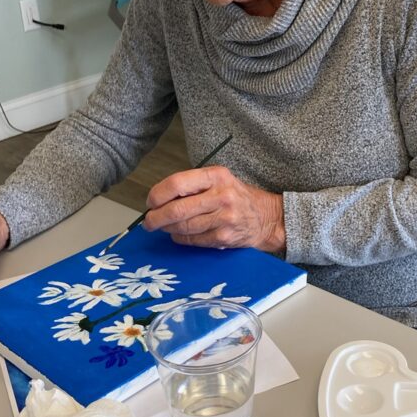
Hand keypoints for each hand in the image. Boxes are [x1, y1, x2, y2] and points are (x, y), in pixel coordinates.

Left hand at [143, 166, 284, 252]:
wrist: (267, 217)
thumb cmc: (237, 197)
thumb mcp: (219, 181)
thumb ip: (192, 186)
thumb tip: (159, 199)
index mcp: (216, 176)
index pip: (177, 183)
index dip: (157, 194)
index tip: (151, 202)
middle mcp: (221, 195)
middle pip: (177, 209)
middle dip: (156, 217)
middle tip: (149, 222)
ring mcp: (224, 218)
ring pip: (183, 226)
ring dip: (167, 229)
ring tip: (162, 227)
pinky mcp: (224, 237)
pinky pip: (193, 240)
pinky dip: (180, 238)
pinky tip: (178, 234)